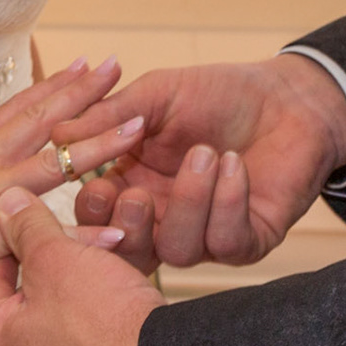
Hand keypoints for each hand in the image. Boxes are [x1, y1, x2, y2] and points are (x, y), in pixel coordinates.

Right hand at [0, 56, 144, 301]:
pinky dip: (84, 235)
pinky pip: (47, 235)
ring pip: (56, 165)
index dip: (57, 83)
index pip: (22, 105)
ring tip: (138, 129)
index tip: (87, 64)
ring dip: (100, 145)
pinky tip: (117, 232)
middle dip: (86, 92)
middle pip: (45, 119)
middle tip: (120, 66)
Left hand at [0, 186, 162, 345]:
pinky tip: (118, 270)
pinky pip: (82, 317)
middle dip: (58, 250)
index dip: (15, 236)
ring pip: (58, 296)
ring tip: (108, 244)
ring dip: (82, 265)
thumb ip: (26, 227)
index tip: (37, 215)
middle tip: (82, 233)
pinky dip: (96, 291)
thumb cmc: (105, 324)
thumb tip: (6, 203)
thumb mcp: (56, 258)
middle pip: (25, 285)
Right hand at [59, 55, 345, 268]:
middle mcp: (165, 217)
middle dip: (130, 229)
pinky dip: (228, 203)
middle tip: (140, 195)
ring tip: (207, 154)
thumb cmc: (219, 93)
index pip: (98, 214)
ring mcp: (206, 233)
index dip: (93, 210)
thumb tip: (58, 132)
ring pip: (178, 251)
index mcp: (133, 183)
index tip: (98, 185)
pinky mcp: (247, 239)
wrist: (287, 97)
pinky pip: (227, 242)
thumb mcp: (158, 93)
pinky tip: (235, 166)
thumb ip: (112, 114)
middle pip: (130, 251)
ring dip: (190, 202)